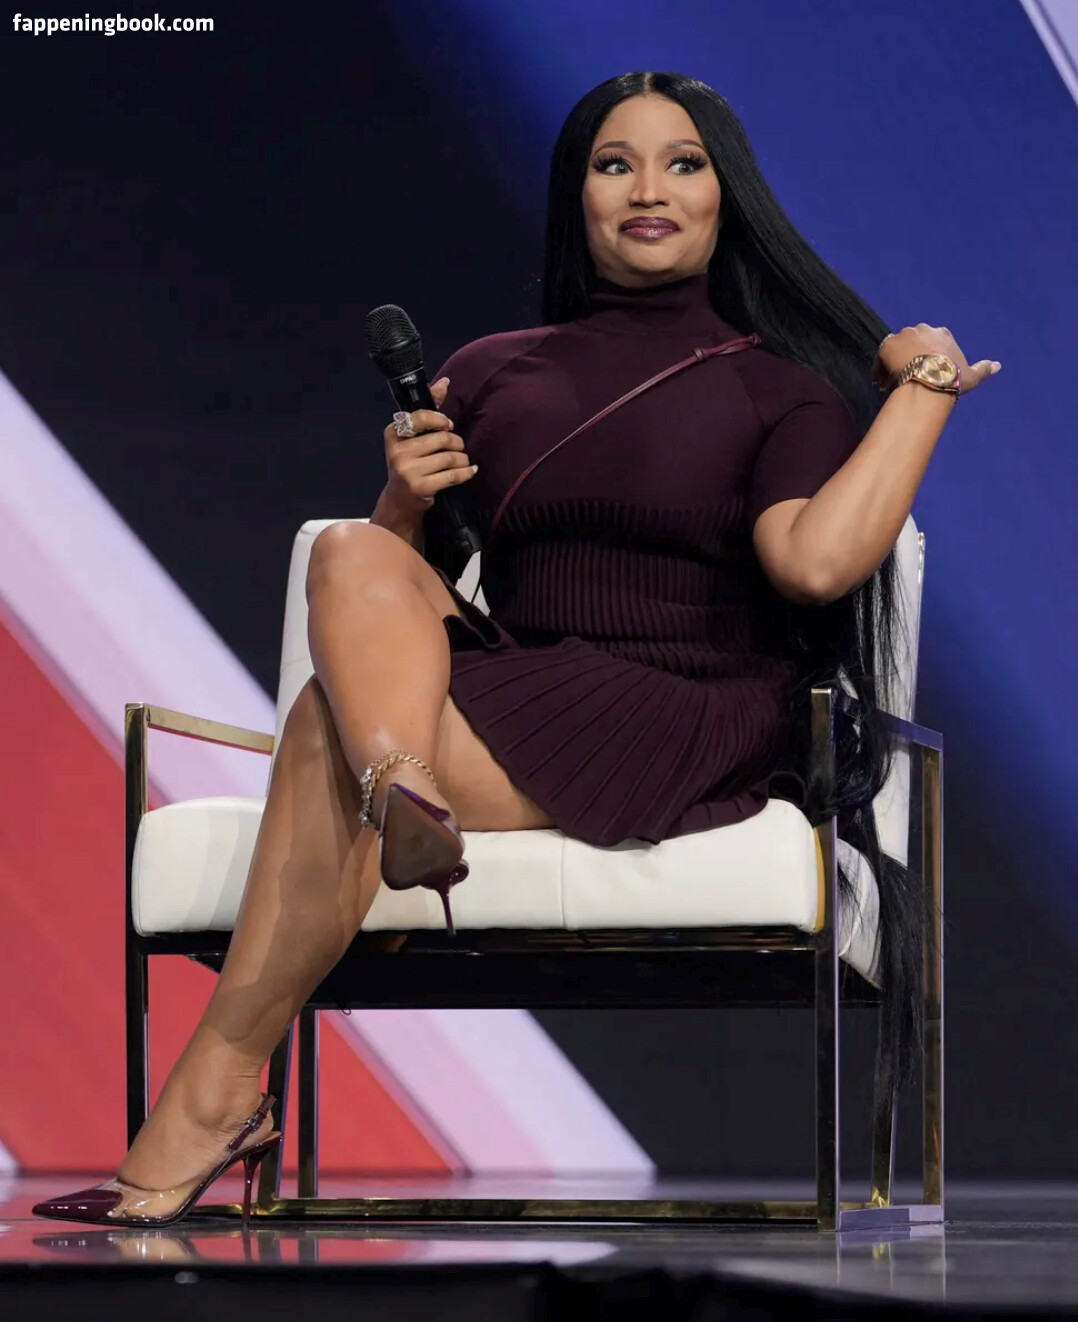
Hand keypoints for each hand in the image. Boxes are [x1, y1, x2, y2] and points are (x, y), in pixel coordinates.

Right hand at [381, 376, 477, 515]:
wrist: (400, 499)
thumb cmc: (410, 463)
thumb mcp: (412, 438)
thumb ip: (428, 411)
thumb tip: (444, 382)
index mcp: (393, 433)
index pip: (422, 417)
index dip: (441, 420)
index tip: (447, 426)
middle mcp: (398, 451)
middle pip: (441, 439)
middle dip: (456, 443)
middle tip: (458, 448)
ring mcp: (408, 470)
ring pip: (449, 457)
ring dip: (462, 459)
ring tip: (462, 461)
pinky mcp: (420, 487)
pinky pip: (452, 475)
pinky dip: (466, 473)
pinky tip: (470, 471)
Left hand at [871, 324, 1000, 396]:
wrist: (930, 380)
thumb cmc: (952, 378)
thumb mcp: (971, 374)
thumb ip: (984, 368)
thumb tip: (999, 365)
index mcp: (942, 333)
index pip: (931, 342)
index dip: (926, 358)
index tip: (923, 372)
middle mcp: (922, 329)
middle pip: (912, 343)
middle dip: (908, 358)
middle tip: (906, 378)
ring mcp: (904, 335)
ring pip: (896, 349)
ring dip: (893, 363)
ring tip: (891, 383)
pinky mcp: (887, 345)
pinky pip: (881, 357)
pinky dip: (880, 369)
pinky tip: (881, 383)